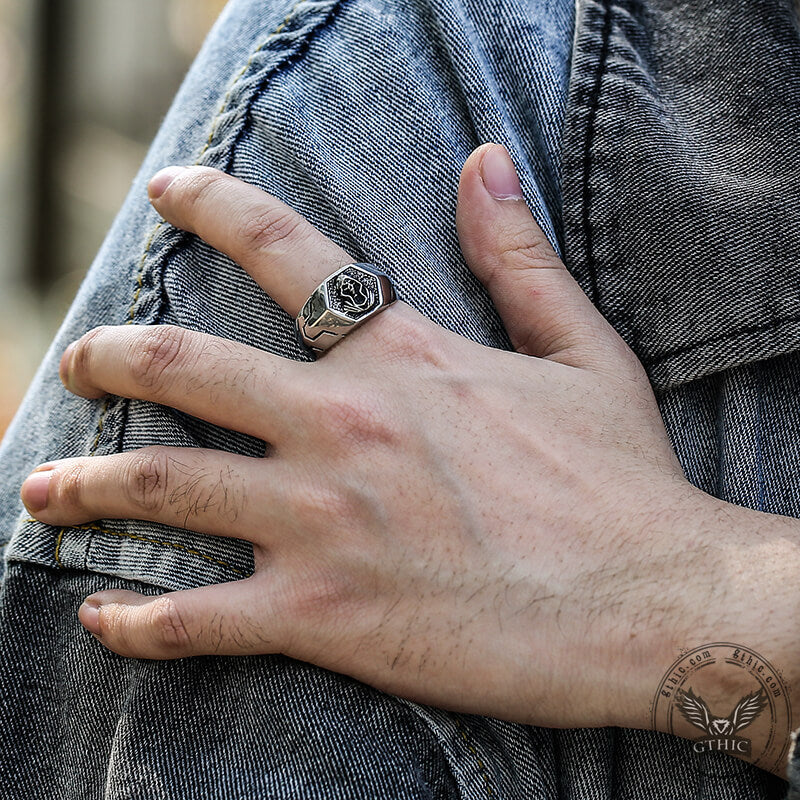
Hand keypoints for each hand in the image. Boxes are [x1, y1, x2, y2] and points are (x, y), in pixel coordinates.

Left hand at [21, 144, 724, 730]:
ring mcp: (324, 523)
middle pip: (182, 368)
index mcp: (402, 358)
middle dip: (109, 357)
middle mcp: (344, 426)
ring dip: (86, 483)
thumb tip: (486, 161)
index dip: (213, 207)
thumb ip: (519, 254)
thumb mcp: (580, 351)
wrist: (649, 606)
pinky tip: (104, 615)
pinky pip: (196, 619)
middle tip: (76, 363)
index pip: (282, 252)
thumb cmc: (621, 482)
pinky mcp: (325, 616)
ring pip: (163, 485)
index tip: (165, 193)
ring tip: (42, 484)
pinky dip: (137, 621)